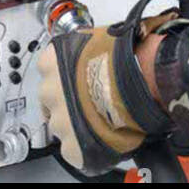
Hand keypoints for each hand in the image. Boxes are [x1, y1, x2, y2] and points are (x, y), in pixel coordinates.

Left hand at [37, 12, 176, 176]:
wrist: (140, 78)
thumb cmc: (125, 55)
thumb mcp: (97, 38)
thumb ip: (83, 50)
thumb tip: (90, 55)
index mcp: (52, 62)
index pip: (48, 71)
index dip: (65, 77)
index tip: (77, 81)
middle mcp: (49, 91)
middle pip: (52, 101)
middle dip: (68, 103)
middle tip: (91, 102)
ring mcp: (59, 122)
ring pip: (63, 127)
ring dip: (77, 124)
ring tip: (102, 118)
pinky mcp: (72, 147)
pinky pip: (76, 150)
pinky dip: (87, 146)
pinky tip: (104, 135)